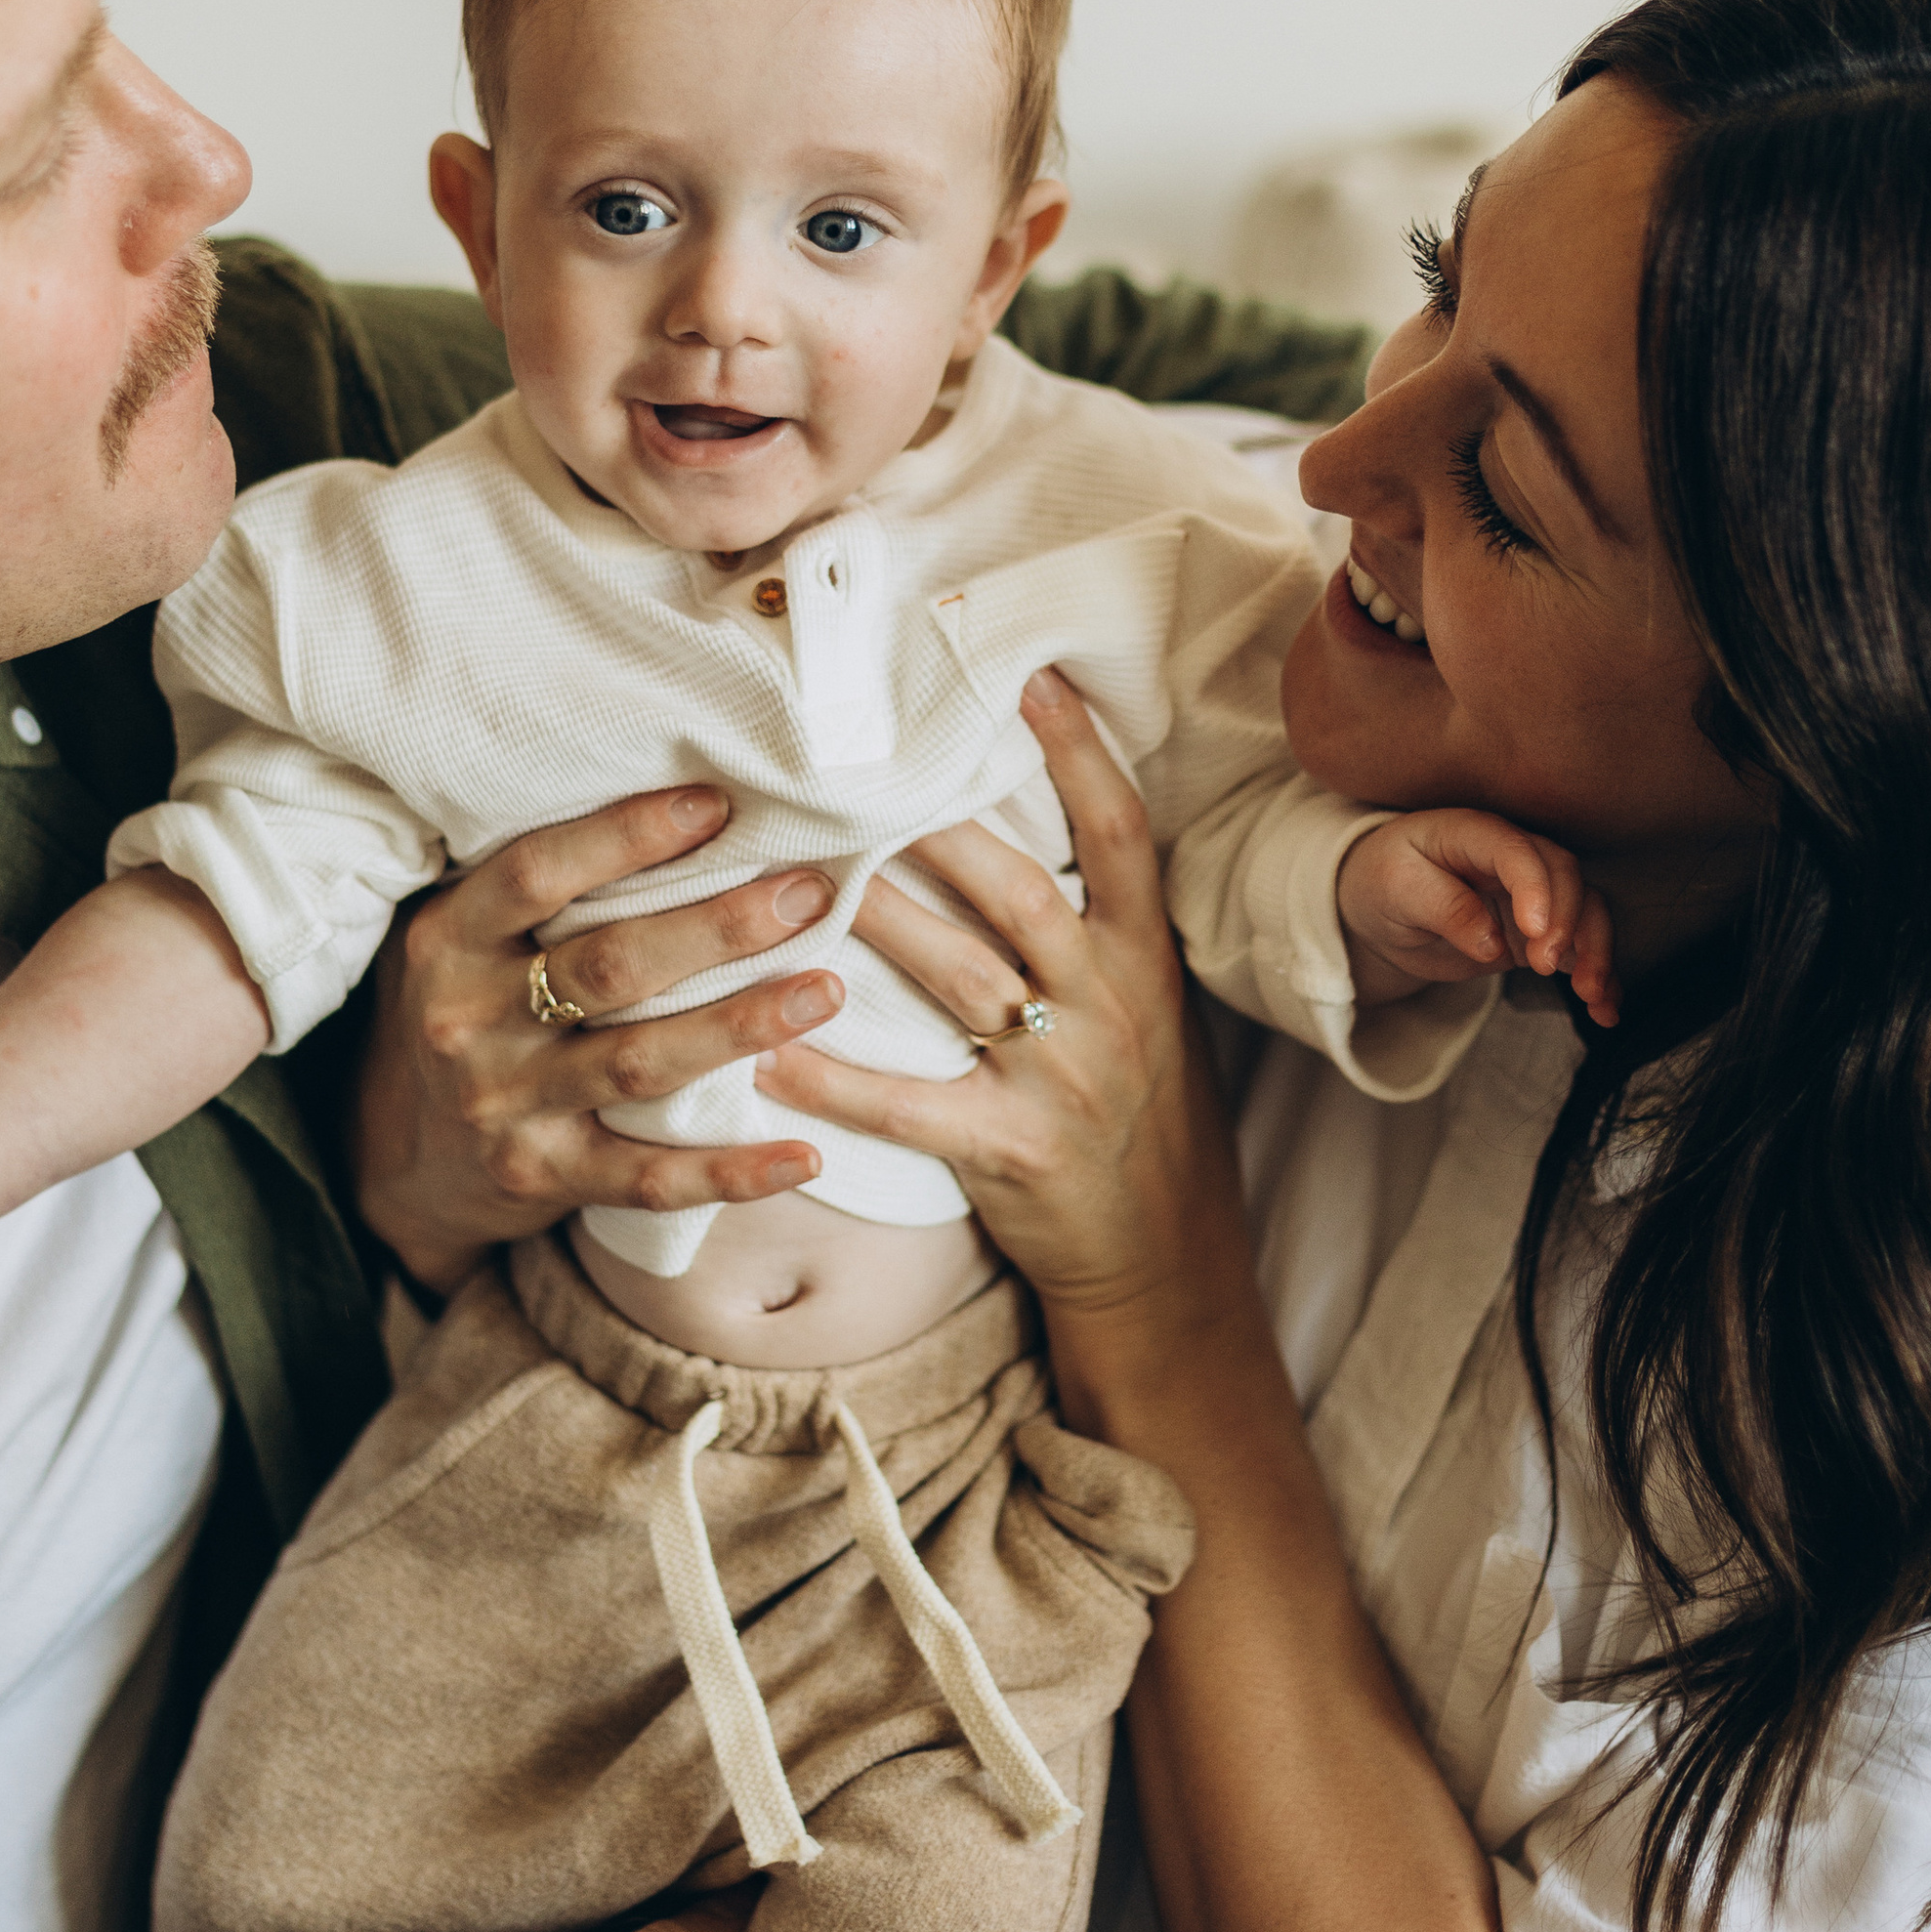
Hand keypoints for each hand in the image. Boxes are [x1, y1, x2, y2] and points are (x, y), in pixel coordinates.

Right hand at [353, 785, 847, 1285]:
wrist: (397, 1159)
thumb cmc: (467, 1009)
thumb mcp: (464, 936)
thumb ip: (540, 884)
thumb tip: (684, 800)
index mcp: (449, 940)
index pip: (537, 872)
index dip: (627, 835)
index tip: (720, 803)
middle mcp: (467, 1021)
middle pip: (608, 966)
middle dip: (717, 928)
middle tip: (809, 893)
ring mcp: (504, 1107)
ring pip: (640, 1063)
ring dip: (742, 1028)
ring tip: (828, 989)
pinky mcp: (541, 1180)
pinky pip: (648, 1179)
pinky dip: (731, 1171)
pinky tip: (805, 1152)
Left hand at [757, 670, 1233, 1328]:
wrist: (1164, 1257)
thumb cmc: (1136, 1112)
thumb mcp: (1145, 1006)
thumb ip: (1088, 925)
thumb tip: (1004, 818)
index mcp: (1143, 958)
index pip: (1119, 831)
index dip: (1078, 750)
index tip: (1026, 674)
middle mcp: (1111, 1003)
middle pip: (1017, 888)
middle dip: (936, 825)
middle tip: (852, 766)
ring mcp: (1064, 1077)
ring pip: (956, 975)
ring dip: (871, 918)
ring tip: (790, 868)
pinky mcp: (1014, 1150)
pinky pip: (910, 1106)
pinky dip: (834, 1079)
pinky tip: (766, 1053)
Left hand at [1337, 808, 1618, 1027]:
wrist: (1381, 906)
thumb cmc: (1384, 883)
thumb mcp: (1396, 889)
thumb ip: (1443, 907)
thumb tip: (1491, 942)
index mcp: (1474, 833)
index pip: (1516, 850)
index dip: (1534, 886)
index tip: (1536, 931)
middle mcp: (1514, 858)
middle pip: (1565, 876)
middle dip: (1569, 921)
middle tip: (1546, 965)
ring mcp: (1533, 894)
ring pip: (1586, 908)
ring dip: (1596, 950)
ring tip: (1591, 994)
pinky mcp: (1541, 931)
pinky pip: (1581, 947)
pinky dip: (1598, 976)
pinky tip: (1606, 1010)